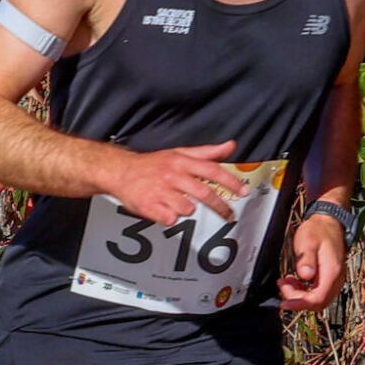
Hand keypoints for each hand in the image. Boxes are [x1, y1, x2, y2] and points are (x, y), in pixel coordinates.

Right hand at [107, 140, 247, 225]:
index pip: (212, 170)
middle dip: (220, 207)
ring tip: (178, 204)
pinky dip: (170, 217)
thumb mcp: (179, 153)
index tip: (243, 191)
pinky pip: (170, 219)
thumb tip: (230, 146)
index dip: (230, 181)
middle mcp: (172, 176)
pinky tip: (165, 209)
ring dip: (187, 210)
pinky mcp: (149, 206)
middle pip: (203, 193)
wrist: (120, 171)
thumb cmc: (152, 164)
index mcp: (181, 162)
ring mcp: (160, 191)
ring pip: (187, 209)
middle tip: (228, 214)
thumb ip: (206, 152)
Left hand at [280, 212, 347, 310]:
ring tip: (286, 282)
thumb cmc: (318, 230)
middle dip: (298, 299)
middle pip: (318, 303)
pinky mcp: (329, 278)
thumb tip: (305, 275)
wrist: (328, 222)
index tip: (284, 302)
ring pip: (317, 299)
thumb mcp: (307, 241)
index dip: (300, 304)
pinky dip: (303, 291)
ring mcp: (334, 279)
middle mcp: (336, 279)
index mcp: (332, 272)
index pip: (318, 299)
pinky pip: (317, 292)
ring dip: (300, 295)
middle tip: (283, 285)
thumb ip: (306, 259)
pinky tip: (293, 281)